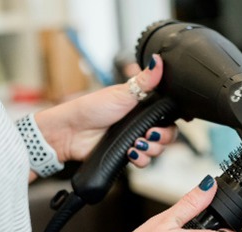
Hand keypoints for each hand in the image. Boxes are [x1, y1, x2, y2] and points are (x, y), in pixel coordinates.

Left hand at [34, 53, 176, 166]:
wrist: (71, 132)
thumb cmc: (92, 108)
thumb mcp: (122, 92)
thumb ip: (145, 80)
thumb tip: (158, 60)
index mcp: (143, 107)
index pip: (168, 116)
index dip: (171, 122)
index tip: (164, 122)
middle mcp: (141, 124)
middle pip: (167, 135)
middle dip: (162, 138)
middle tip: (149, 134)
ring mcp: (135, 139)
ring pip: (157, 150)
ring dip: (151, 149)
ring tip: (137, 144)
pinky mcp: (127, 154)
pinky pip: (144, 162)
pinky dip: (141, 160)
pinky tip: (130, 153)